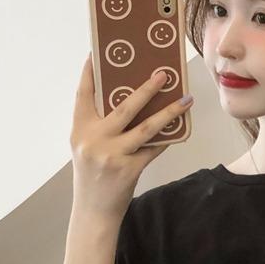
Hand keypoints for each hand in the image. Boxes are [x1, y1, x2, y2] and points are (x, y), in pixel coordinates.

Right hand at [70, 55, 192, 224]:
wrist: (92, 212)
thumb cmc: (90, 174)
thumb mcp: (85, 145)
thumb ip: (99, 123)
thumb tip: (129, 96)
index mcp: (79, 129)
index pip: (83, 93)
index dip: (90, 71)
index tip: (98, 51)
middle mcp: (94, 139)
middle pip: (124, 106)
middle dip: (146, 88)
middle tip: (163, 73)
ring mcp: (112, 155)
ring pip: (146, 127)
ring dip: (168, 111)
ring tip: (185, 98)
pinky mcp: (128, 169)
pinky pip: (153, 148)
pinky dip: (167, 136)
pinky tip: (180, 125)